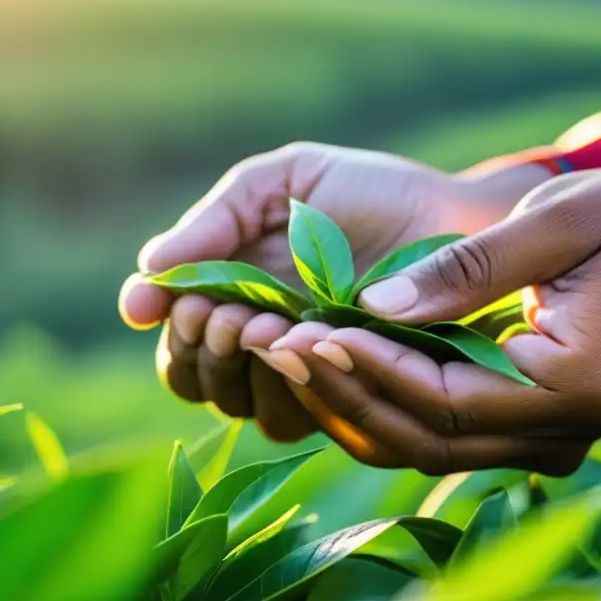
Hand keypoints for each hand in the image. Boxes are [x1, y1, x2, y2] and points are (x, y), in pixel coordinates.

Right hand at [118, 142, 550, 440]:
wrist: (455, 215)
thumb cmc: (367, 194)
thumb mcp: (280, 184)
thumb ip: (215, 223)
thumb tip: (145, 272)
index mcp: (237, 290)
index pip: (179, 336)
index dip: (169, 328)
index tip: (169, 305)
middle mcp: (264, 340)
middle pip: (197, 379)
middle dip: (201, 348)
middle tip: (228, 314)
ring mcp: (307, 369)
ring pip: (242, 405)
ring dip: (241, 370)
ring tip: (267, 325)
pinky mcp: (350, 391)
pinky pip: (301, 416)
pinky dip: (289, 385)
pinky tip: (305, 344)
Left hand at [266, 126, 600, 473]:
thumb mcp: (555, 223)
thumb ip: (464, 271)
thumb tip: (371, 307)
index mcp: (577, 388)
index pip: (446, 399)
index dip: (369, 368)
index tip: (302, 332)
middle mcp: (567, 433)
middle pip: (428, 439)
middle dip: (348, 393)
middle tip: (276, 349)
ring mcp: (556, 437)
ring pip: (432, 447)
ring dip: (360, 405)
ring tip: (293, 359)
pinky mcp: (542, 422)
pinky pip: (450, 433)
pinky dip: (393, 405)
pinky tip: (344, 367)